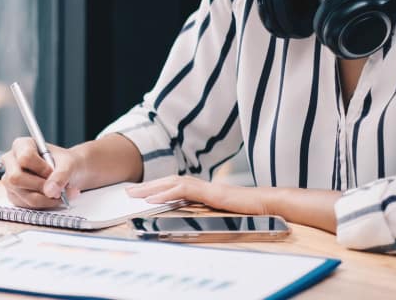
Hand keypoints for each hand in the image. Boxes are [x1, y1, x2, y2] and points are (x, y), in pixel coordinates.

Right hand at [0, 137, 84, 208]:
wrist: (67, 173)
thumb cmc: (64, 163)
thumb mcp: (68, 164)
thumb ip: (61, 175)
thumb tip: (50, 191)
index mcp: (21, 145)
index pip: (24, 158)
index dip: (40, 168)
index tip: (52, 171)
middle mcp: (11, 162)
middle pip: (16, 178)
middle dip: (41, 186)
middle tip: (58, 188)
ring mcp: (10, 180)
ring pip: (23, 194)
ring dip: (46, 198)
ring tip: (62, 194)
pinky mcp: (14, 195)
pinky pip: (27, 205)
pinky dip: (44, 204)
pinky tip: (54, 198)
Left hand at [125, 175, 269, 214]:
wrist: (267, 205)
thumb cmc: (246, 210)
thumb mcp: (219, 210)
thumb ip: (203, 209)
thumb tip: (187, 214)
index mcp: (201, 189)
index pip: (172, 185)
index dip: (154, 187)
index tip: (138, 192)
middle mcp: (201, 185)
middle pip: (168, 181)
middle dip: (146, 186)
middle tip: (128, 191)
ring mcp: (205, 187)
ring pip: (172, 183)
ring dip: (151, 188)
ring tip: (135, 194)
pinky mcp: (210, 193)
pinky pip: (184, 191)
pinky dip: (166, 194)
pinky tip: (154, 199)